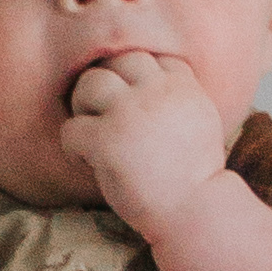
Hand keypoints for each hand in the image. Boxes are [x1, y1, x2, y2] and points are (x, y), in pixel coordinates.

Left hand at [61, 47, 230, 232]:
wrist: (194, 213)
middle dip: (108, 82)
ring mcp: (130, 113)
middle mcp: (158, 92)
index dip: (137, 77)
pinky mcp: (106, 140)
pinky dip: (73, 146)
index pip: (152, 58)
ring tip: (92, 133)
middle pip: (120, 59)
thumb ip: (177, 98)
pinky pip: (71, 127)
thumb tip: (144, 85)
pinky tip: (87, 162)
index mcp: (184, 88)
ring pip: (90, 82)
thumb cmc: (196, 178)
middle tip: (104, 113)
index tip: (133, 103)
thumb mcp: (201, 123)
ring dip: (83, 105)